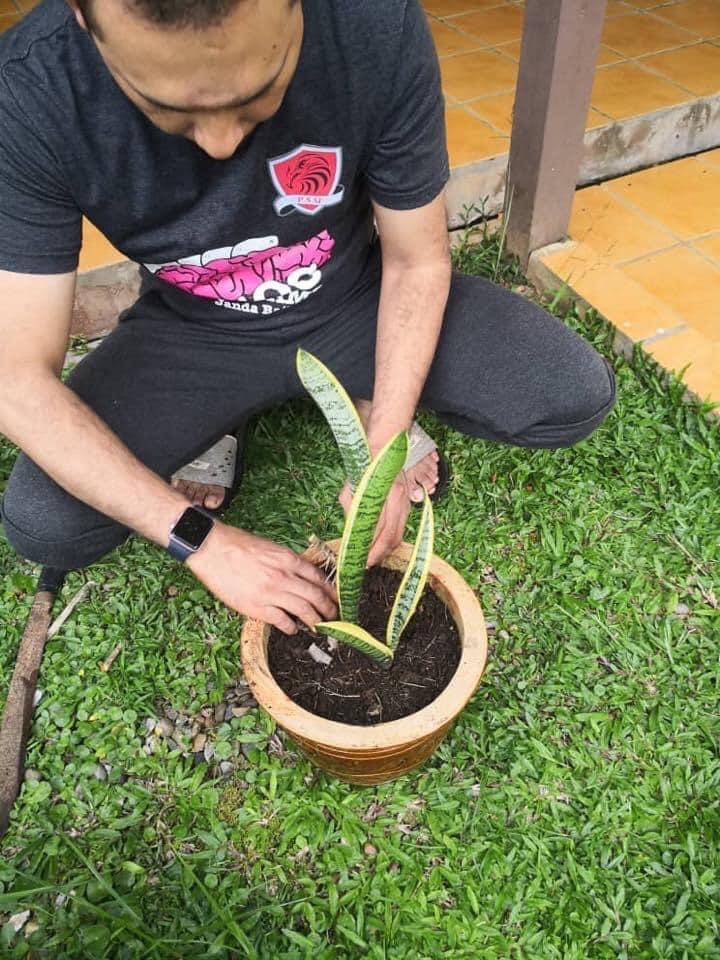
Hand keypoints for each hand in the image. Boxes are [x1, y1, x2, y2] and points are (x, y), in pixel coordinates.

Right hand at [187, 523, 336, 634]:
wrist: (213, 549)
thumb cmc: (239, 545)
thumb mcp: (270, 548)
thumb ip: (287, 562)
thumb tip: (302, 576)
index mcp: (288, 559)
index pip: (319, 577)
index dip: (331, 591)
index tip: (336, 598)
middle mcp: (284, 576)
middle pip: (316, 596)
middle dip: (329, 609)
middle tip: (334, 617)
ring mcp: (271, 592)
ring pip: (303, 610)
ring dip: (315, 621)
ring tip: (319, 627)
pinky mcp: (256, 607)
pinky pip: (281, 621)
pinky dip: (291, 627)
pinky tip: (293, 629)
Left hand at [338, 474, 411, 567]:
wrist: (385, 450)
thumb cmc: (365, 467)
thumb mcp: (351, 488)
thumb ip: (351, 511)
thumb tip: (350, 534)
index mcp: (386, 496)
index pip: (380, 531)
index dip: (371, 549)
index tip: (360, 560)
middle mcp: (400, 501)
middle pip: (393, 537)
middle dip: (379, 554)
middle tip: (366, 563)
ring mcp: (407, 503)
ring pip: (399, 535)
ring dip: (386, 549)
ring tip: (372, 557)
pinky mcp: (408, 505)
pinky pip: (401, 527)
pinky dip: (391, 539)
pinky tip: (380, 544)